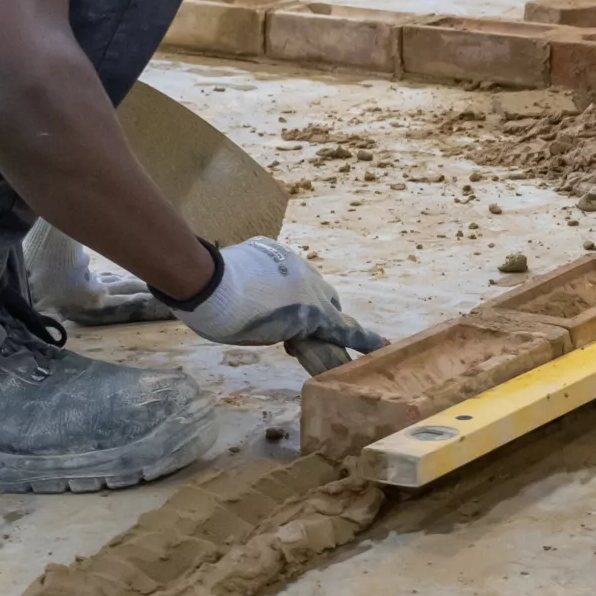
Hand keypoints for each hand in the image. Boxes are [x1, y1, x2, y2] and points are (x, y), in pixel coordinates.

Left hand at [172, 237, 388, 374]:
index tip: (383, 345)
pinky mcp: (277, 251)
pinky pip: (287, 268)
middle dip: (324, 316)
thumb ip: (289, 334)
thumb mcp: (268, 337)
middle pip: (330, 303)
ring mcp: (296, 265)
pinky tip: (258, 286)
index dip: (365, 340)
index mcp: (312, 314)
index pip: (346, 331)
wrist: (212, 284)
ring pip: (311, 283)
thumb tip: (292, 330)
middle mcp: (312, 286)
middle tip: (306, 329)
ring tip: (275, 305)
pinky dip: (280, 280)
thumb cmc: (235, 322)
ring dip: (302, 296)